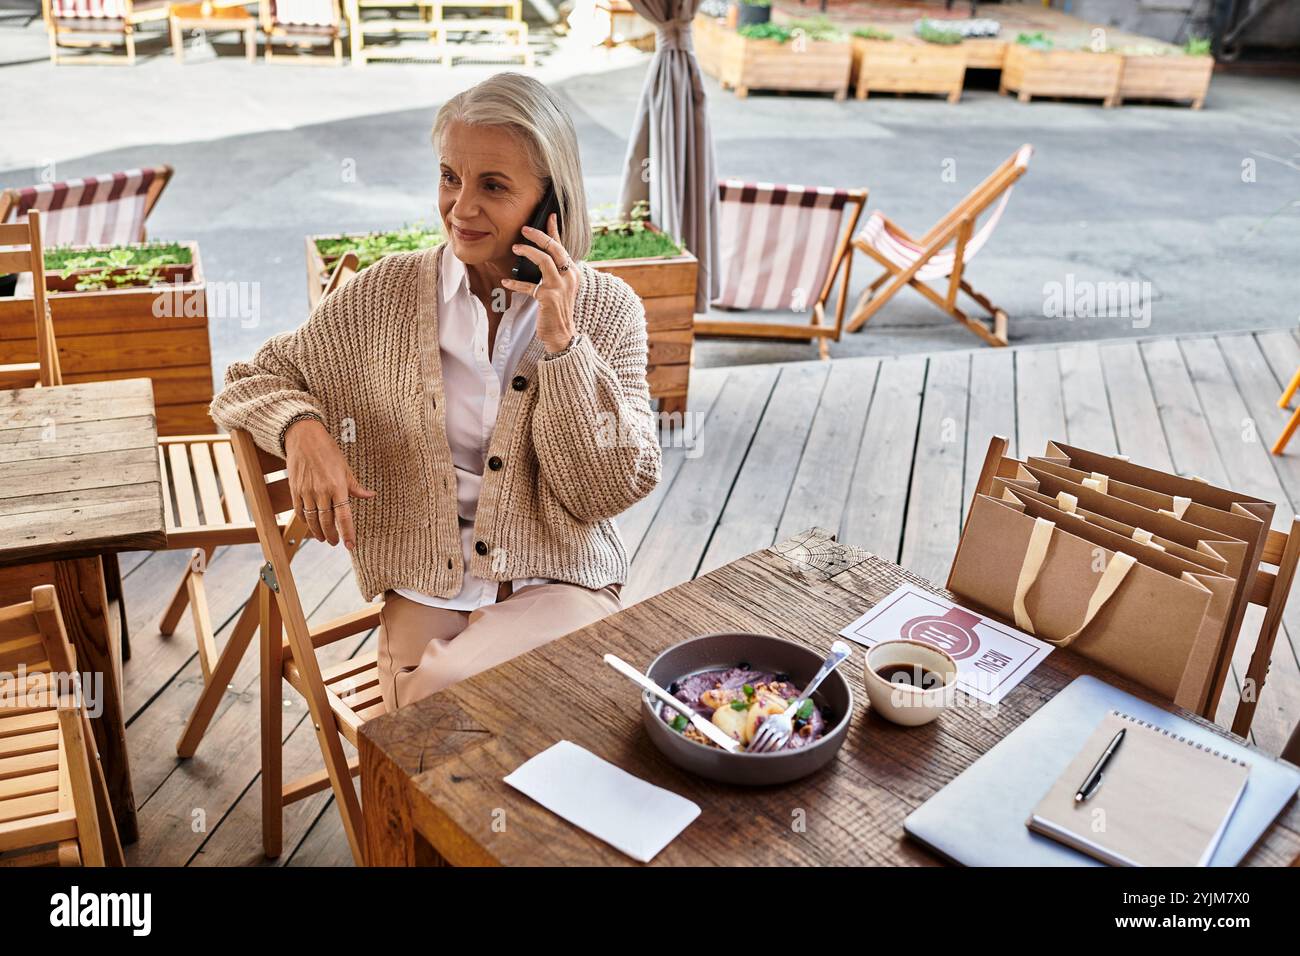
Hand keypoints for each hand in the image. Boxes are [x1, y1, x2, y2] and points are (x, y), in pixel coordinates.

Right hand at [283, 418, 374, 548]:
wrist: (303, 437)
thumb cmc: (328, 450)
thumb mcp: (345, 467)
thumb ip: (356, 486)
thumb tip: (370, 496)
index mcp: (337, 486)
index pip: (344, 517)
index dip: (347, 533)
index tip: (350, 546)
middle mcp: (321, 491)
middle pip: (326, 522)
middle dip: (332, 536)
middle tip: (337, 542)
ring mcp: (306, 491)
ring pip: (312, 519)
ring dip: (318, 532)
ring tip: (324, 538)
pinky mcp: (294, 489)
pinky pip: (299, 511)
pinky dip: (305, 521)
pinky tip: (310, 525)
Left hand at [500, 212, 580, 352]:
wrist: (562, 335)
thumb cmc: (557, 311)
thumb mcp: (560, 288)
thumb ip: (553, 272)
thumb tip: (538, 255)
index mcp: (573, 273)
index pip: (562, 247)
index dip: (555, 230)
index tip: (549, 216)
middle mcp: (570, 277)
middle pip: (554, 248)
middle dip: (539, 235)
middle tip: (525, 228)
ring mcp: (560, 287)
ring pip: (544, 260)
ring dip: (528, 252)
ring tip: (515, 247)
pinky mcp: (549, 297)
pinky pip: (529, 286)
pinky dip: (515, 283)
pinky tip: (506, 281)